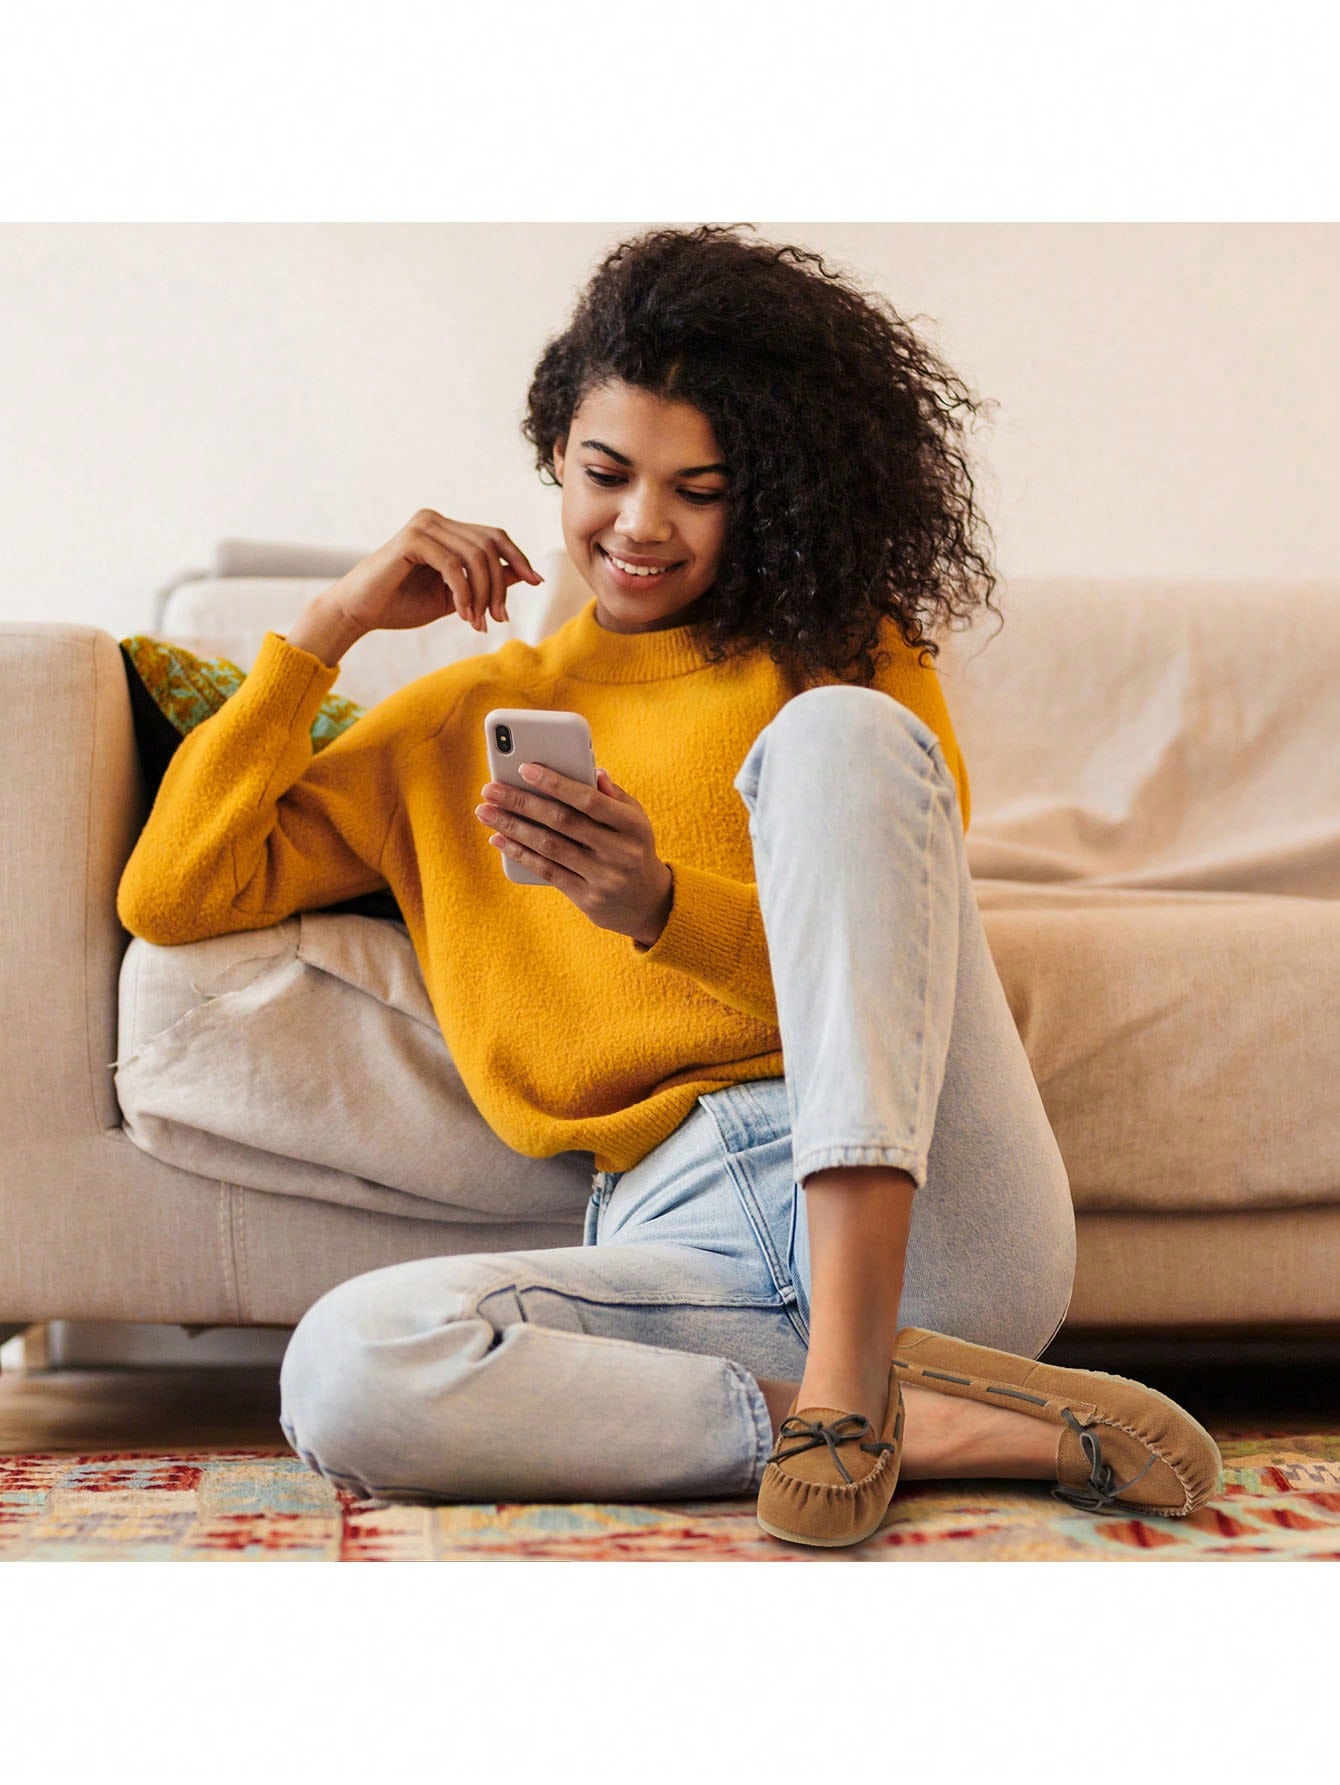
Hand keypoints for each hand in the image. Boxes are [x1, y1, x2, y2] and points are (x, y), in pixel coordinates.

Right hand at [326, 509, 543, 637]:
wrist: (359, 612)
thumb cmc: (402, 604)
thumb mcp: (456, 596)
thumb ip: (485, 582)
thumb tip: (522, 575)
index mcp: (446, 530)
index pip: (494, 536)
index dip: (518, 557)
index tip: (536, 581)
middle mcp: (435, 520)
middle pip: (490, 545)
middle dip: (500, 585)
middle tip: (499, 618)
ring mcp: (423, 526)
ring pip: (475, 556)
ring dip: (483, 594)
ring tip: (477, 623)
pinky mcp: (411, 539)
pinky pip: (453, 565)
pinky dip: (464, 593)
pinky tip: (462, 614)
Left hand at [474, 763, 673, 944]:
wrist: (649, 903)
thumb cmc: (634, 848)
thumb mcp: (635, 820)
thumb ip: (613, 796)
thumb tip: (591, 770)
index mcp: (632, 826)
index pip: (589, 800)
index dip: (555, 783)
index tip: (524, 768)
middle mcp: (619, 852)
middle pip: (562, 822)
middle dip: (522, 803)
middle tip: (490, 790)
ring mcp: (603, 877)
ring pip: (549, 847)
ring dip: (512, 827)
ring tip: (486, 812)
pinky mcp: (587, 898)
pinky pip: (548, 871)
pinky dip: (520, 853)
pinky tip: (500, 839)